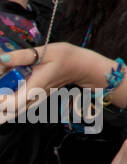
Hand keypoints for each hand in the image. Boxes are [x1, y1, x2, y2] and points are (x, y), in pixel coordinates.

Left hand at [0, 41, 117, 123]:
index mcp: (35, 87)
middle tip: (1, 88)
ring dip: (5, 105)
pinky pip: (21, 105)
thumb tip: (2, 59)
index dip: (0, 101)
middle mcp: (35, 97)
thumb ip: (21, 56)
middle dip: (1, 105)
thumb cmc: (66, 57)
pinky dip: (11, 102)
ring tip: (4, 91)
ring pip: (15, 111)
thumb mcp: (44, 52)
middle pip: (10, 112)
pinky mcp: (37, 97)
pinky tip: (8, 91)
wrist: (82, 65)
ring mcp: (36, 99)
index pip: (11, 105)